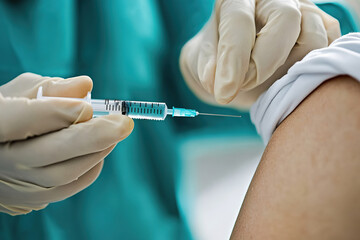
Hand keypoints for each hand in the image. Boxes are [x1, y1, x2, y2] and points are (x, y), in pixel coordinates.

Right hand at [0, 73, 133, 214]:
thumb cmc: (12, 111)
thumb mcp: (24, 91)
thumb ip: (53, 88)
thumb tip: (86, 86)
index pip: (21, 120)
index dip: (56, 112)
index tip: (88, 106)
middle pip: (47, 153)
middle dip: (93, 137)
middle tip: (125, 123)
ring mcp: (12, 184)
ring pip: (61, 175)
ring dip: (96, 151)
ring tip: (116, 130)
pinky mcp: (27, 200)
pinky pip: (65, 188)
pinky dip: (89, 168)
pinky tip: (101, 149)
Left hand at [180, 0, 340, 107]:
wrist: (235, 62)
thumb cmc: (218, 59)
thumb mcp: (203, 62)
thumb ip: (208, 68)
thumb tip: (215, 81)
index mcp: (237, 0)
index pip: (239, 21)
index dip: (233, 59)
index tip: (224, 92)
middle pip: (286, 19)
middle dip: (265, 61)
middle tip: (245, 85)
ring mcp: (301, 10)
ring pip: (314, 35)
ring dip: (291, 68)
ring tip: (266, 83)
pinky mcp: (320, 27)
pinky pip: (329, 46)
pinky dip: (314, 66)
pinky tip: (289, 77)